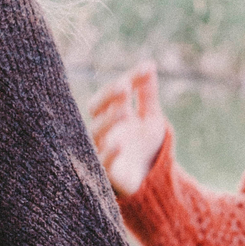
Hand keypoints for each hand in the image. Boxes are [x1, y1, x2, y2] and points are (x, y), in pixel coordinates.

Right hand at [88, 62, 168, 196]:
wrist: (148, 181)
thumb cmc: (144, 148)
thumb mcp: (150, 118)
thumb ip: (147, 94)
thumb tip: (149, 64)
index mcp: (112, 114)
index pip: (114, 92)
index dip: (128, 80)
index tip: (146, 70)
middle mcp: (103, 130)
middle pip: (95, 109)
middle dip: (108, 97)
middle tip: (123, 86)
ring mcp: (101, 149)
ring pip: (95, 134)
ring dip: (107, 122)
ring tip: (123, 112)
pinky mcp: (105, 173)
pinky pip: (101, 162)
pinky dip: (108, 153)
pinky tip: (118, 144)